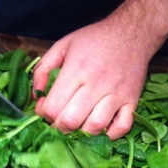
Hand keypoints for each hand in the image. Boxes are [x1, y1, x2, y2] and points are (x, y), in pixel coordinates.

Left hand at [33, 0, 167, 139]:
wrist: (132, 33)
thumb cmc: (94, 40)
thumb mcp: (62, 45)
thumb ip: (43, 69)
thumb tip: (36, 95)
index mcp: (76, 70)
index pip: (53, 106)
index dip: (43, 114)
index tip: (44, 109)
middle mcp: (96, 84)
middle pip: (71, 121)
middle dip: (59, 127)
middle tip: (59, 121)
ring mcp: (116, 94)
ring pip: (95, 127)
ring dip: (82, 133)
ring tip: (78, 125)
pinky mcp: (132, 101)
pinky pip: (122, 127)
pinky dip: (111, 135)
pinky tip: (102, 128)